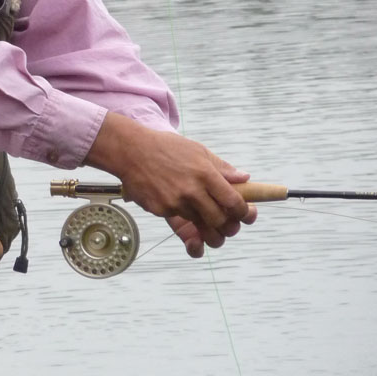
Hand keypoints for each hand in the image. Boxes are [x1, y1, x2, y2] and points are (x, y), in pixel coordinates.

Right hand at [86, 114, 256, 257]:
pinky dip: (183, 217)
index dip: (244, 212)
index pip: (234, 202)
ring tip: (210, 228)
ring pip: (200, 224)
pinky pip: (179, 220)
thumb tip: (244, 177)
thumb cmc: (165, 147)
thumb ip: (221, 167)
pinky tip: (179, 205)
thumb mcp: (197, 150)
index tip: (246, 213)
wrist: (130, 150)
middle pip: (220, 220)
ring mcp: (176, 202)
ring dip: (208, 228)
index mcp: (206, 174)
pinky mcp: (161, 210)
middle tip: (229, 224)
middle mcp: (193, 190)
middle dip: (228, 226)